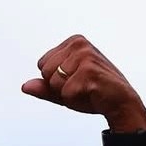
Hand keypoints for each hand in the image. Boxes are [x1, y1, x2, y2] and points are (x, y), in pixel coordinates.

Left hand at [21, 35, 145, 131]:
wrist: (120, 103)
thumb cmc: (93, 94)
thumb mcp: (63, 90)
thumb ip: (43, 88)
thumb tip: (25, 86)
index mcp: (73, 42)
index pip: (42, 65)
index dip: (54, 80)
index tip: (75, 80)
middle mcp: (79, 44)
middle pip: (45, 72)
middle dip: (59, 87)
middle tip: (81, 86)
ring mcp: (84, 56)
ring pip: (54, 83)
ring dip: (67, 93)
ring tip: (86, 89)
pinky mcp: (89, 71)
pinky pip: (65, 93)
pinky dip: (75, 100)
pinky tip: (92, 93)